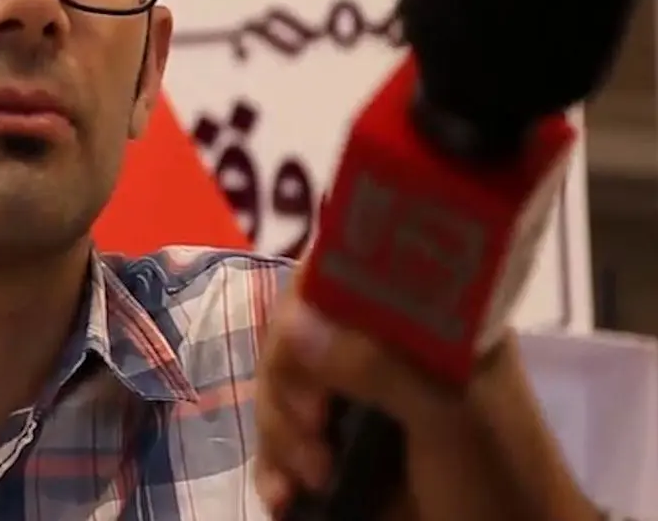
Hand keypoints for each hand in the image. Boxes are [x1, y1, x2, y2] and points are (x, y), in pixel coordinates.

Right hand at [253, 289, 598, 520]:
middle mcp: (378, 348)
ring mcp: (352, 399)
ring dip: (279, 432)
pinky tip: (283, 497)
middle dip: (289, 383)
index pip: (342, 276)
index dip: (307, 302)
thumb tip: (292, 322)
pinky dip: (272, 468)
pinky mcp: (332, 448)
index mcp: (420, 319)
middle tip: (313, 426)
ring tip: (312, 478)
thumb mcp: (450, 417)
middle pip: (296, 334)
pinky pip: (279, 441)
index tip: (302, 347)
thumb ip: (376, 367)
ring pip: (279, 389)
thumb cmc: (501, 476)